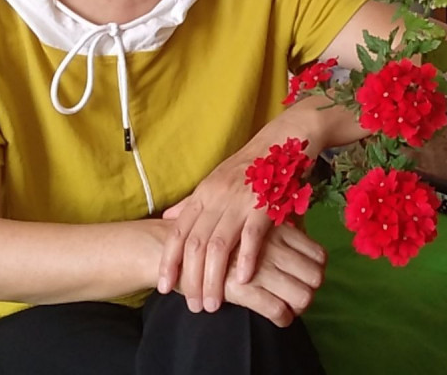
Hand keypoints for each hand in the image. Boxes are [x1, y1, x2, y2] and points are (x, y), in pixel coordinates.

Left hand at [158, 148, 273, 313]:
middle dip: (191, 278)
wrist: (282, 141)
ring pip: (219, 244)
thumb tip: (167, 219)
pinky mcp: (265, 204)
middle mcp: (217, 197)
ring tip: (213, 303)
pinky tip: (243, 281)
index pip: (178, 231)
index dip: (169, 260)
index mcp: (204, 193)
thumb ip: (193, 203)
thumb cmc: (249, 166)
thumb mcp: (215, 180)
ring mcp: (241, 200)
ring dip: (214, 278)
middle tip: (193, 305)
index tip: (164, 286)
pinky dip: (246, 259)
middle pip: (196, 243)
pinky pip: (253, 235)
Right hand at [223, 224, 326, 326]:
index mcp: (277, 229)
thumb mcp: (247, 220)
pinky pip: (277, 309)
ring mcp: (259, 266)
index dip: (319, 270)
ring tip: (291, 308)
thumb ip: (273, 229)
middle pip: (315, 276)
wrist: (177, 243)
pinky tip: (278, 318)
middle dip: (313, 292)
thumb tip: (296, 237)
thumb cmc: (215, 233)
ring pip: (301, 294)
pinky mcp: (243, 287)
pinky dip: (282, 317)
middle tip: (302, 297)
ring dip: (300, 307)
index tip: (309, 278)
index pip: (318, 254)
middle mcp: (273, 246)